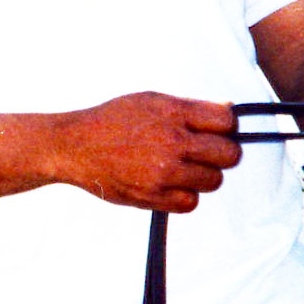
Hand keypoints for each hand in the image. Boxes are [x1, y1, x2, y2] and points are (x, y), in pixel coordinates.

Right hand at [47, 92, 241, 212]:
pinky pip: (191, 202)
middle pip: (229, 155)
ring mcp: (163, 172)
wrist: (73, 146)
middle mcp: (171, 142)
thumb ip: (190, 108)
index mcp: (172, 114)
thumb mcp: (150, 100)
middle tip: (204, 153)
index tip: (214, 131)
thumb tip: (229, 112)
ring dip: (202, 175)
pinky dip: (184, 195)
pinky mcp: (153, 196)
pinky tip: (169, 183)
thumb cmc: (111, 121)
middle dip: (221, 153)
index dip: (226, 128)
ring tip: (180, 168)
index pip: (228, 123)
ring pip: (213, 181)